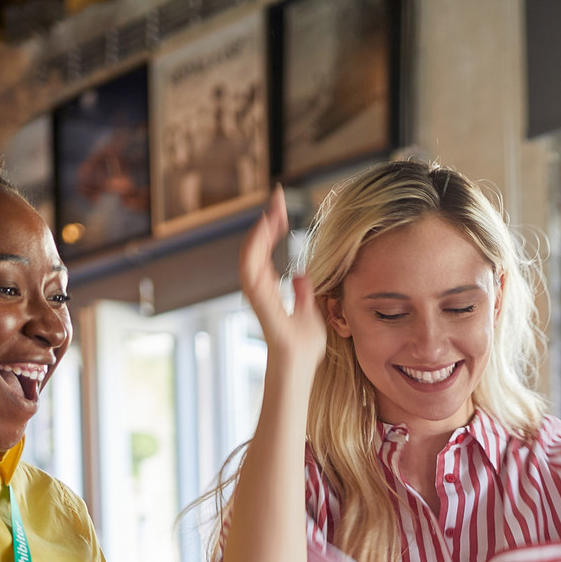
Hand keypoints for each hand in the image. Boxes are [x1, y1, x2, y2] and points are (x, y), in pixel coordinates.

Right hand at [238, 186, 326, 372]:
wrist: (301, 366)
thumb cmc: (304, 347)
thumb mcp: (311, 313)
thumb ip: (304, 293)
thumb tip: (301, 274)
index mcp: (270, 289)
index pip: (265, 251)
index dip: (271, 229)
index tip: (280, 208)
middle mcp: (260, 289)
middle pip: (256, 246)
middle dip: (266, 219)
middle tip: (278, 195)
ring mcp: (258, 294)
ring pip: (249, 253)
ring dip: (260, 228)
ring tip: (273, 207)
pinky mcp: (260, 301)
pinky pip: (251, 268)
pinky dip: (256, 245)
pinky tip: (266, 227)